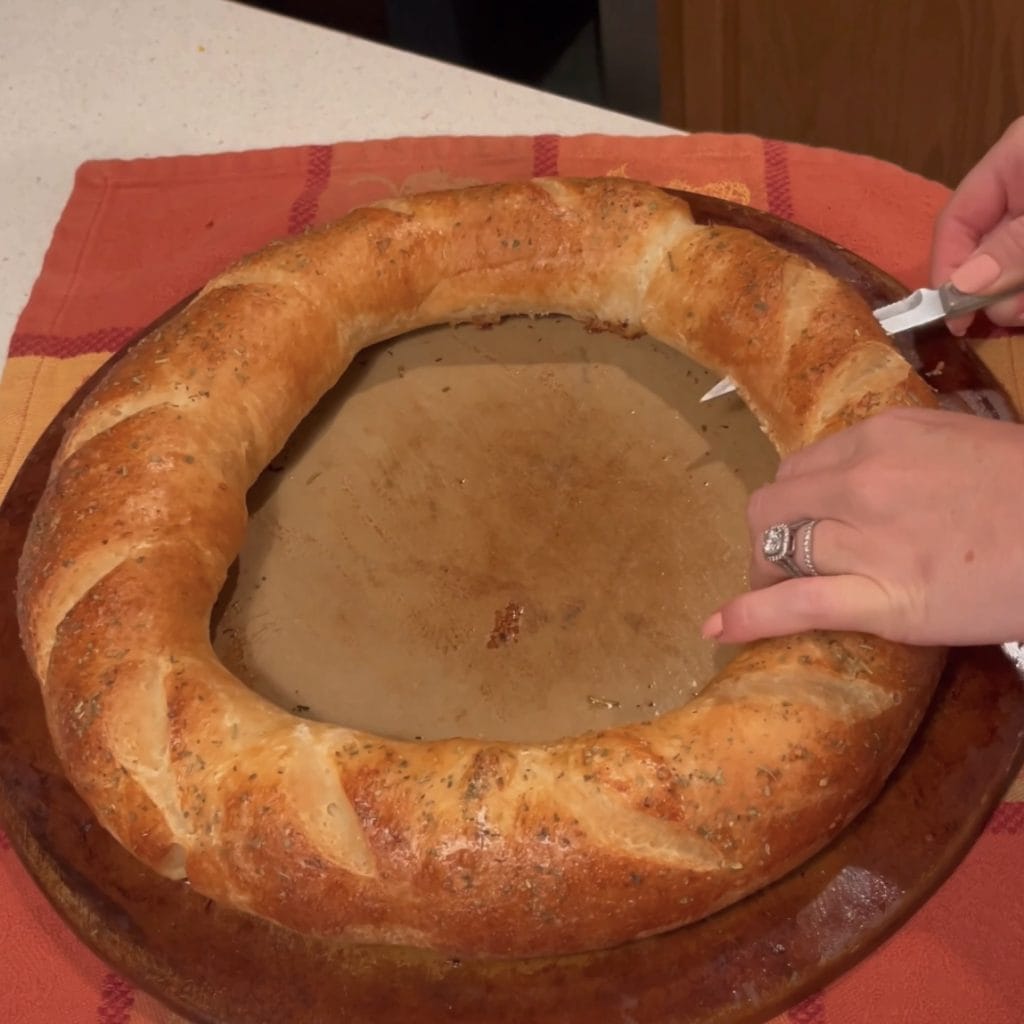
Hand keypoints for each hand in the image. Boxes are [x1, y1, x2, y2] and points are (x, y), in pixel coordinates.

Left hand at [701, 407, 1023, 646]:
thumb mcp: (965, 441)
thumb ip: (906, 452)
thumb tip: (870, 469)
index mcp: (883, 435)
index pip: (801, 467)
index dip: (793, 501)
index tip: (799, 522)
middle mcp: (863, 480)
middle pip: (774, 506)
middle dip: (768, 535)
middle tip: (778, 561)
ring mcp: (869, 539)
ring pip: (777, 550)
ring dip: (764, 573)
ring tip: (768, 592)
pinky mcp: (884, 599)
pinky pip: (796, 605)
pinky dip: (748, 618)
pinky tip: (717, 629)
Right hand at [931, 116, 1023, 333]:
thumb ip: (1013, 246)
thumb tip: (961, 288)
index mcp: (1012, 161)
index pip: (956, 220)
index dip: (948, 270)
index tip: (954, 317)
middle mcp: (1021, 186)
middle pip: (985, 248)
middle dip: (990, 289)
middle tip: (1007, 320)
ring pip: (1013, 265)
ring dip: (1018, 297)